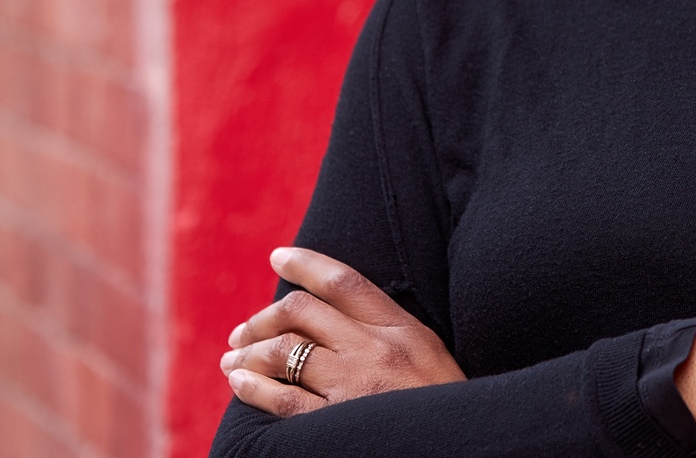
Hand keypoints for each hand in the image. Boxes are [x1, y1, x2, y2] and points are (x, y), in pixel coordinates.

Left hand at [220, 246, 465, 415]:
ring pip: (285, 351)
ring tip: (233, 361)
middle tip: (243, 331)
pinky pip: (284, 398)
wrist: (462, 444)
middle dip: (263, 317)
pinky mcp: (336, 422)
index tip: (278, 257)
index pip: (344, 282)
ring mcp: (354, 385)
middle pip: (303, 311)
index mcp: (401, 328)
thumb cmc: (444, 404)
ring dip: (249, 353)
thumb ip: (389, 333)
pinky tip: (240, 384)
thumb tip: (339, 318)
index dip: (306, 263)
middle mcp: (375, 349)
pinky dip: (254, 387)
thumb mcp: (428, 356)